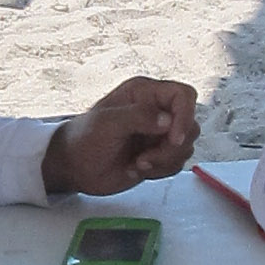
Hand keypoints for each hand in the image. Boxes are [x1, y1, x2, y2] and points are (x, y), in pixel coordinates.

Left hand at [42, 76, 198, 194]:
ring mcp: (158, 135)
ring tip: (137, 163)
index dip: (185, 116)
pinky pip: (177, 163)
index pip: (183, 96)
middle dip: (172, 147)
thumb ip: (138, 116)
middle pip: (190, 125)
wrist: (74, 167)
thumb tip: (167, 121)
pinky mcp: (158, 155)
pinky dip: (160, 171)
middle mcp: (156, 111)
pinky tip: (136, 168)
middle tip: (147, 157)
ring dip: (164, 161)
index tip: (174, 139)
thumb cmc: (84, 138)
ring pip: (185, 147)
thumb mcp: (107, 122)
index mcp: (145, 93)